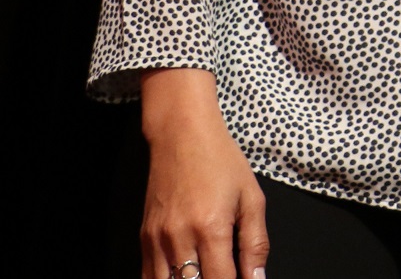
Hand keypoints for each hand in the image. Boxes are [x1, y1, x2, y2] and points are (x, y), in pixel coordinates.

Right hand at [138, 69, 267, 278]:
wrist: (182, 135)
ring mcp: (158, 240)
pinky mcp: (144, 239)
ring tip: (204, 274)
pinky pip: (149, 276)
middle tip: (223, 274)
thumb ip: (255, 243)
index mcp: (212, 228)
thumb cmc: (221, 162)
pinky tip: (182, 277)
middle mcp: (180, 238)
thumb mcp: (251, 198)